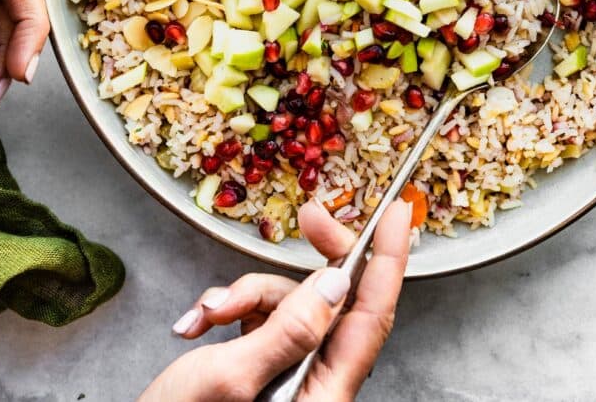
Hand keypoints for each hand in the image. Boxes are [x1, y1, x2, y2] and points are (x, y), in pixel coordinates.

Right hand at [139, 198, 410, 401]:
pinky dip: (228, 309)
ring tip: (207, 314)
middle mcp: (313, 383)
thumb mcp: (232, 379)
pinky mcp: (258, 367)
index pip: (372, 315)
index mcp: (324, 393)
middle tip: (305, 217)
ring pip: (287, 303)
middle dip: (306, 261)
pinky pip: (258, 317)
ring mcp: (286, 374)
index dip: (390, 258)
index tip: (398, 212)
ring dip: (244, 294)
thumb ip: (289, 330)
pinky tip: (198, 324)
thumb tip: (336, 285)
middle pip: (330, 300)